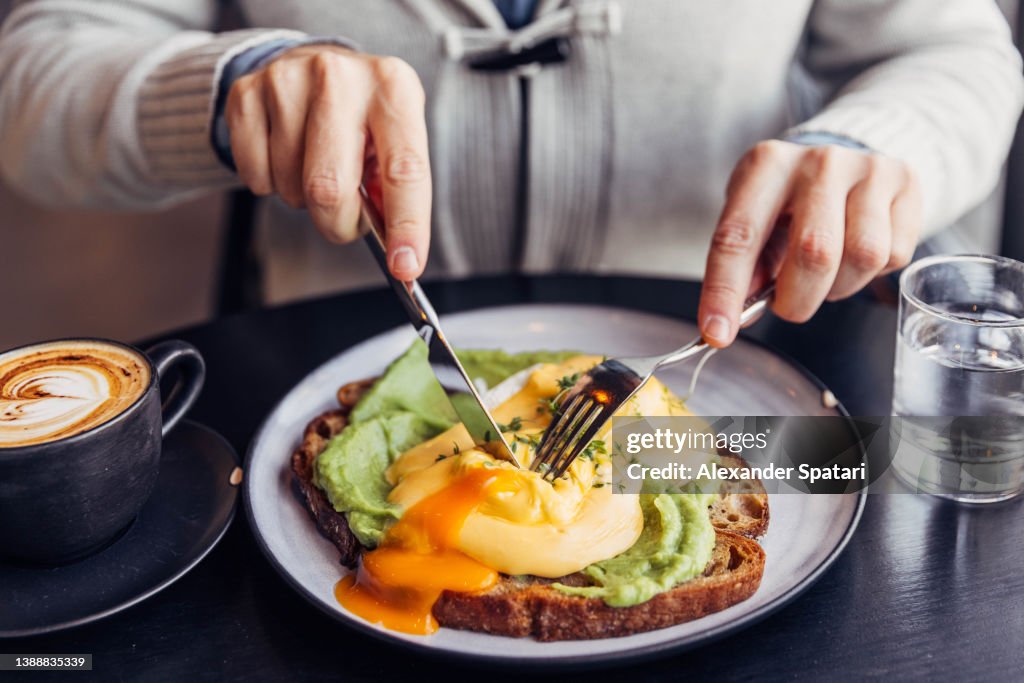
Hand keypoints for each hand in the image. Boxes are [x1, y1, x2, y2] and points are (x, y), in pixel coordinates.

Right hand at [225, 45, 429, 279]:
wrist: (316, 64)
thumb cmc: (366, 116)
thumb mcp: (396, 138)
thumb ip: (395, 189)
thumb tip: (396, 249)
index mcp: (394, 88)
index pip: (404, 170)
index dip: (406, 225)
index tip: (404, 267)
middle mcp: (340, 77)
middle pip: (329, 187)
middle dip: (337, 223)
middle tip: (343, 220)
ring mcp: (288, 79)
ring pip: (289, 184)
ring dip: (303, 200)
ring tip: (315, 169)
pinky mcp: (246, 91)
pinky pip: (253, 174)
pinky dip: (269, 184)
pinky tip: (284, 158)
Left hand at [698, 140, 921, 346]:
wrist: (842, 159)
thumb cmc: (788, 202)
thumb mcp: (754, 222)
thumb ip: (745, 267)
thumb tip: (734, 316)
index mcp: (766, 166)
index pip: (739, 237)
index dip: (725, 290)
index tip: (717, 334)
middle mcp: (818, 161)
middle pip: (815, 253)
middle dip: (798, 299)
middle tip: (788, 304)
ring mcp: (867, 167)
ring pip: (863, 257)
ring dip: (840, 288)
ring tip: (826, 275)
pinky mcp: (905, 180)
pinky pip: (896, 254)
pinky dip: (873, 273)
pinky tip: (856, 254)